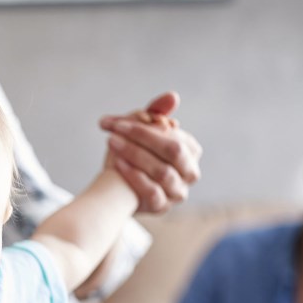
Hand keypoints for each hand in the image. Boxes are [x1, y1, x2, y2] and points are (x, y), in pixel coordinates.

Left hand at [100, 92, 203, 213]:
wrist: (115, 188)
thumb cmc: (130, 155)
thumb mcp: (139, 132)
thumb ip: (155, 114)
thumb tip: (172, 96)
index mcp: (189, 150)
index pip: (173, 135)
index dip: (145, 127)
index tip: (116, 122)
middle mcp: (190, 172)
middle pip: (173, 151)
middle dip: (143, 137)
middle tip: (115, 129)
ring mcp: (178, 191)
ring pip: (163, 171)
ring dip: (136, 154)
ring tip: (112, 143)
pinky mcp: (162, 206)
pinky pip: (153, 192)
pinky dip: (135, 177)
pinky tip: (118, 165)